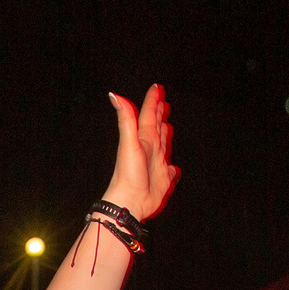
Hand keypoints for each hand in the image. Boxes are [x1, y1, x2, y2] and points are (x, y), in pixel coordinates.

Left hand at [101, 85, 179, 221]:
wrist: (130, 201)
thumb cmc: (128, 174)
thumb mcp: (128, 142)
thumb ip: (126, 119)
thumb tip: (114, 95)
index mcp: (143, 139)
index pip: (148, 115)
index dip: (152, 101)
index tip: (156, 88)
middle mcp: (150, 150)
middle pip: (156, 127)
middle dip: (159, 114)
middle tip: (163, 101)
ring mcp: (157, 164)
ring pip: (163, 145)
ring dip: (165, 134)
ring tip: (167, 124)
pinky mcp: (163, 180)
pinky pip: (171, 171)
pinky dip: (173, 168)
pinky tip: (174, 167)